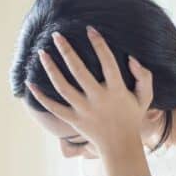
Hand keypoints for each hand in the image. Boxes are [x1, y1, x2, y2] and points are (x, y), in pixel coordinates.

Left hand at [26, 26, 153, 154]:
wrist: (120, 146)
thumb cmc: (131, 117)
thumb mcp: (145, 96)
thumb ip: (143, 76)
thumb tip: (131, 58)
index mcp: (116, 90)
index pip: (107, 62)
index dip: (99, 44)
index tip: (89, 29)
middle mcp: (98, 99)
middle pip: (79, 71)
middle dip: (67, 51)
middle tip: (56, 35)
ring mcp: (84, 110)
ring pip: (63, 87)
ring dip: (51, 69)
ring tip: (41, 53)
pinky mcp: (73, 120)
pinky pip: (54, 107)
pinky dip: (41, 97)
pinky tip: (30, 84)